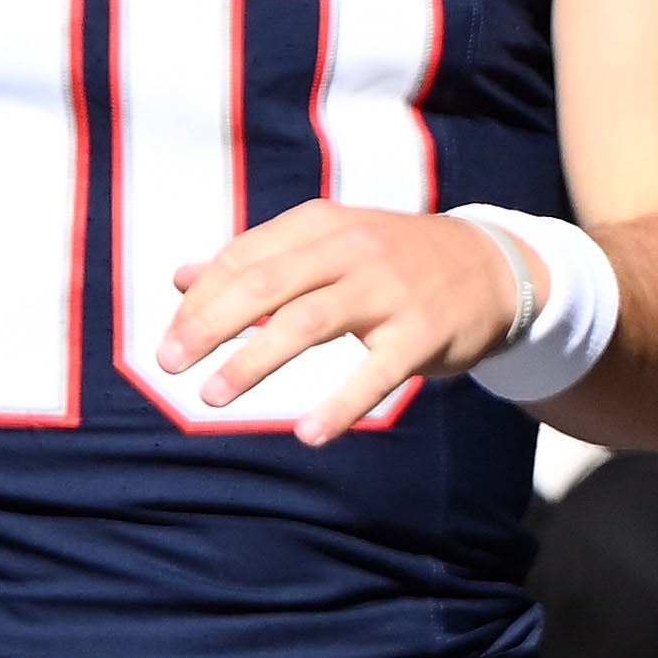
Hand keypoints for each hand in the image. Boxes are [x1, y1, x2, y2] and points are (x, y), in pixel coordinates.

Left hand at [156, 200, 519, 442]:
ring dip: (254, 360)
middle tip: (168, 365)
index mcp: (319, 225)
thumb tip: (179, 279)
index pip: (242, 260)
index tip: (165, 343)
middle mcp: (351, 249)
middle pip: (264, 286)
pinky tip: (308, 433)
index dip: (198, 302)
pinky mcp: (423, 332)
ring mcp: (389, 289)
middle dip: (209, 326)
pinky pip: (376, 372)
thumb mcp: (324, 244)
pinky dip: (341, 404)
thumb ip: (254, 261)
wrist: (492, 264)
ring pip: (308, 322)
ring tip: (212, 396)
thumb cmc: (390, 260)